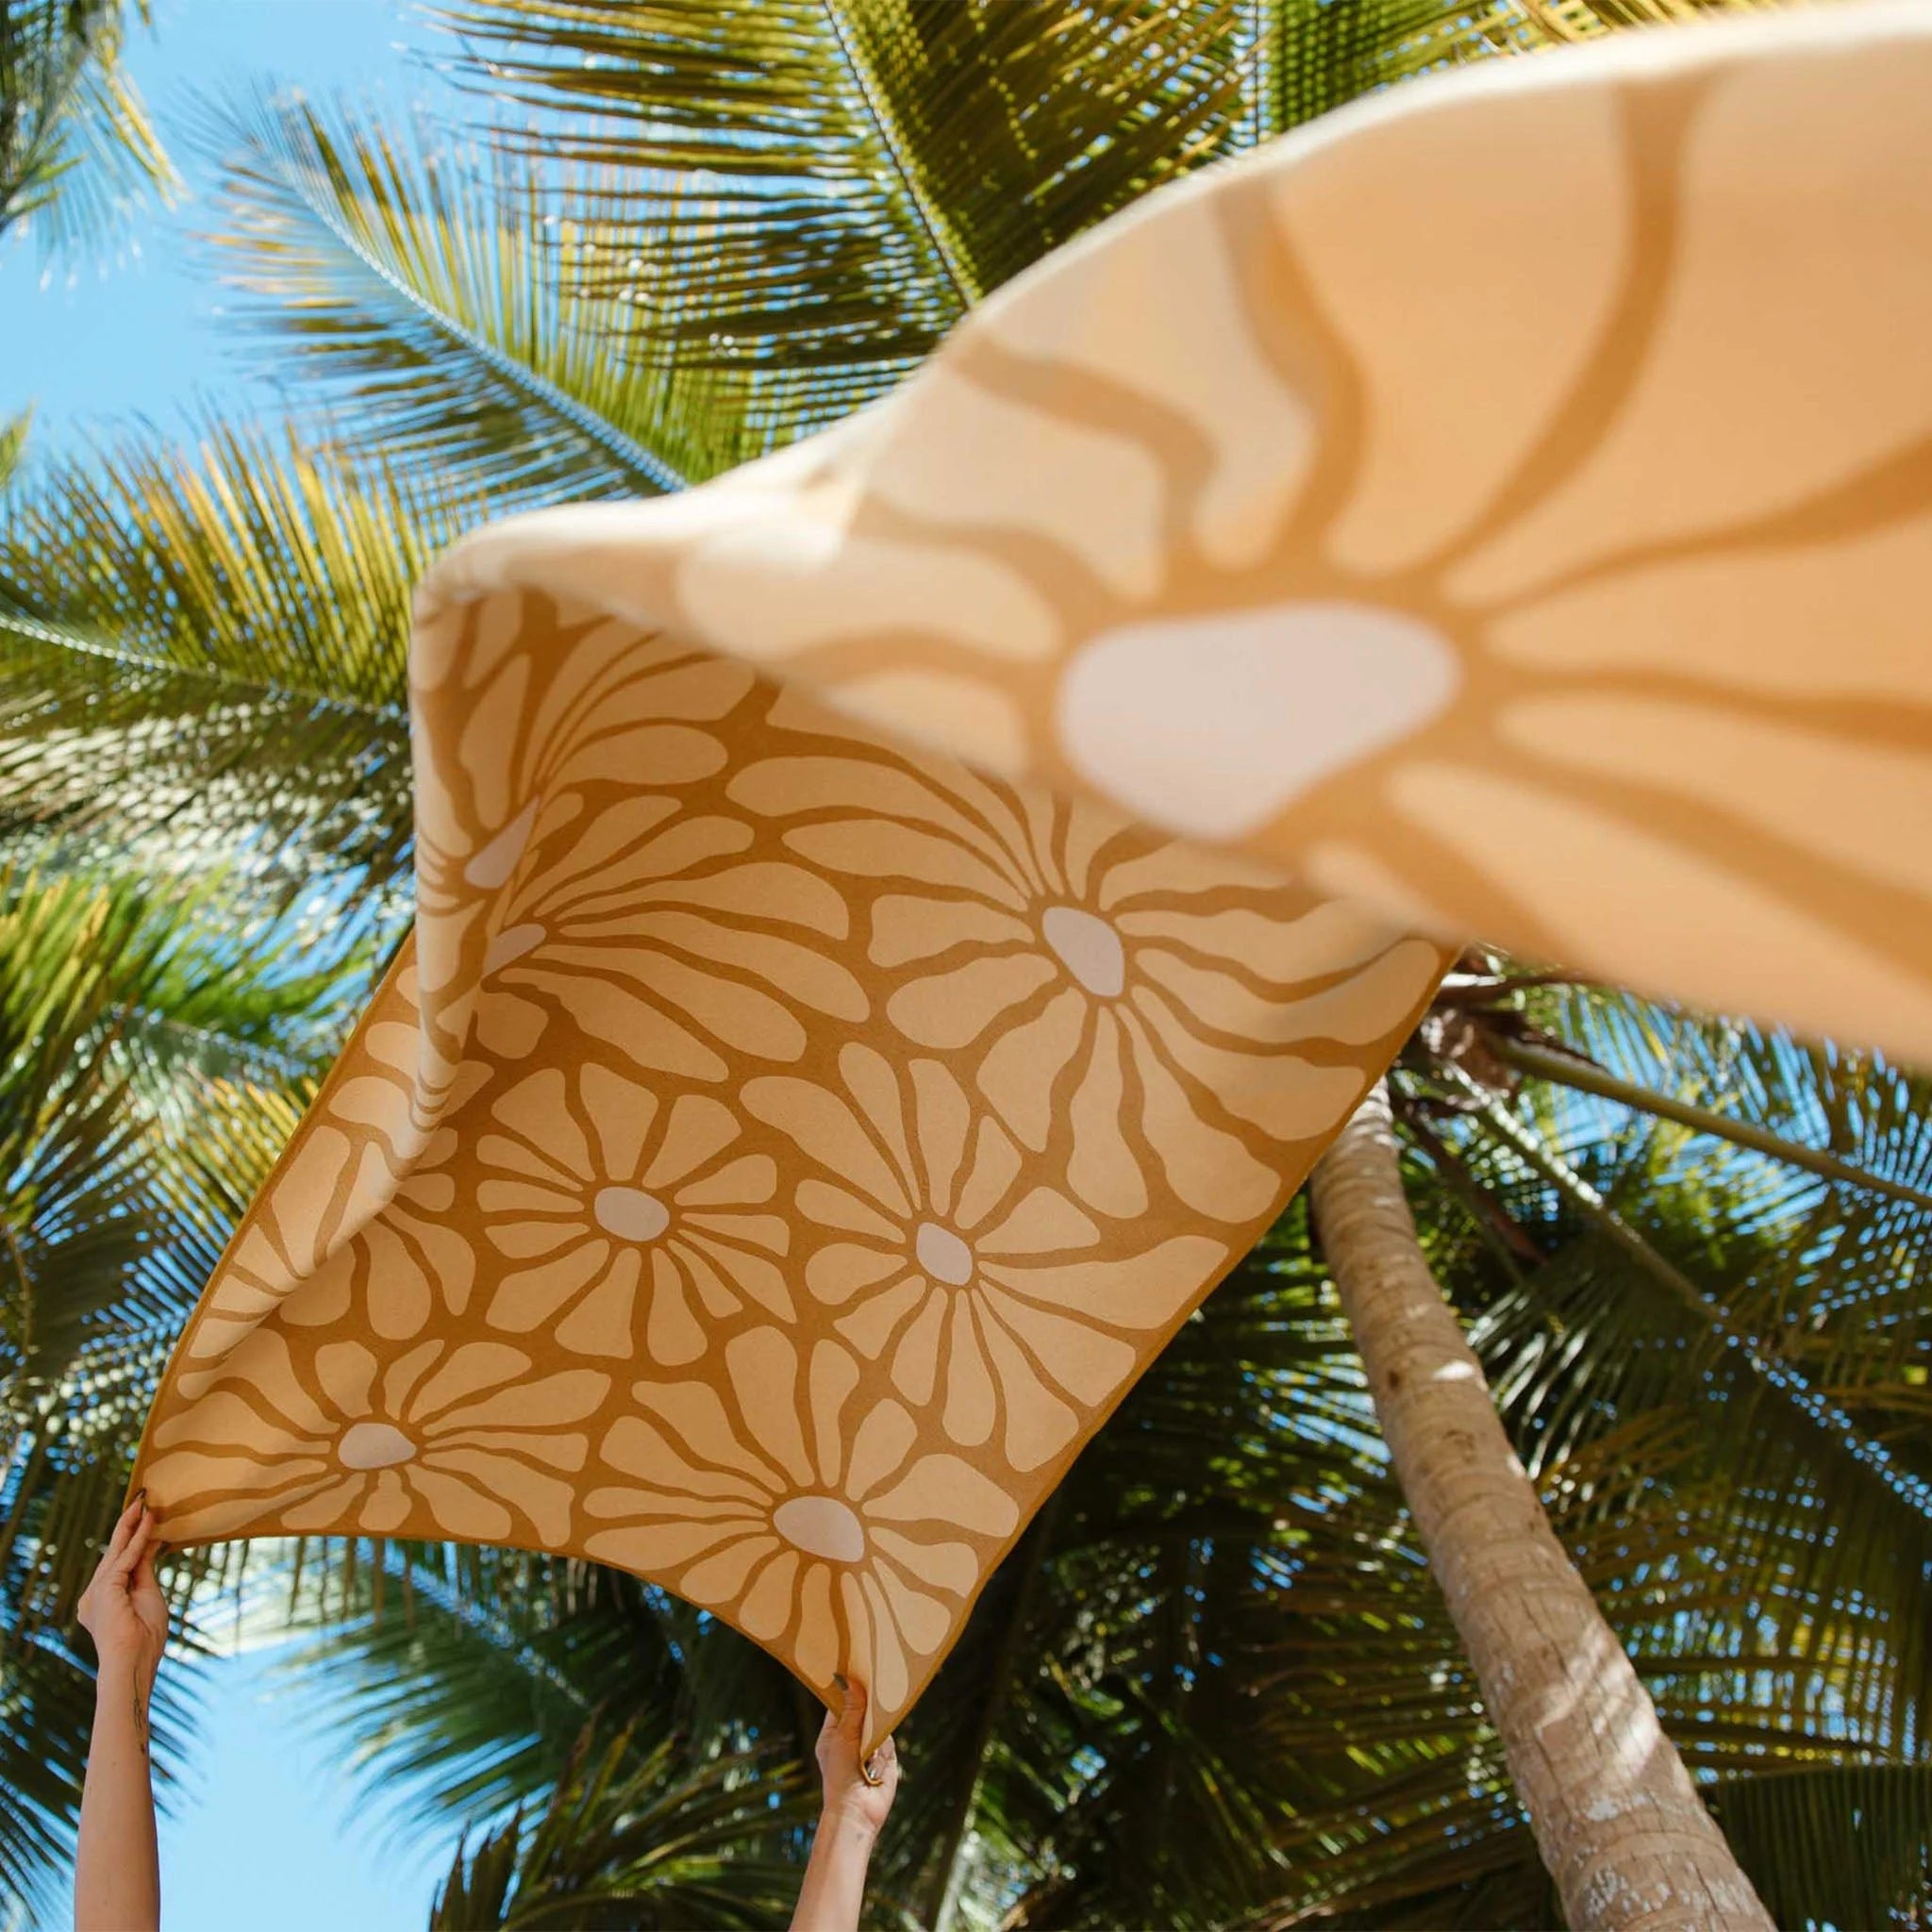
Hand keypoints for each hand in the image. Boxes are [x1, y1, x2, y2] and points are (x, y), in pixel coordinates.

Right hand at [77, 1497, 166, 1692]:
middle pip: (114, 1552)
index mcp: (103, 1598)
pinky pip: (125, 1559)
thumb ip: (144, 1568)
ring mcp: (96, 1592)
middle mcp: (93, 1594)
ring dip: (133, 1525)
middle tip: (142, 1499)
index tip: (145, 1516)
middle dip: (128, 1525)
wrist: (135, 1661)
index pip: (119, 1561)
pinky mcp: (105, 1590)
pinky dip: (138, 1539)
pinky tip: (148, 1522)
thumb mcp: (147, 1593)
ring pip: (118, 1551)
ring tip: (145, 1503)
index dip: (132, 1537)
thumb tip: (151, 1542)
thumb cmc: (145, 1636)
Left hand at [816, 1677, 897, 1835]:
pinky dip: (889, 1732)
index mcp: (832, 1734)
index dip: (847, 1688)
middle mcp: (851, 1738)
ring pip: (878, 1720)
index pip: (840, 1704)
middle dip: (868, 1699)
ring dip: (879, 1716)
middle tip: (876, 1674)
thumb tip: (850, 1681)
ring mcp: (869, 1746)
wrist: (858, 1810)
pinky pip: (890, 1735)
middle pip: (862, 1710)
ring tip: (883, 1697)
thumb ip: (851, 1711)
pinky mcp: (886, 1755)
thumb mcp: (843, 1738)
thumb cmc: (841, 1776)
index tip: (856, 1667)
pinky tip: (888, 1726)